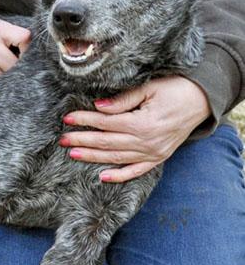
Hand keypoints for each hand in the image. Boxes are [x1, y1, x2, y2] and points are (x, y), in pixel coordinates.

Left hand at [59, 76, 210, 182]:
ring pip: (116, 158)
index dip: (85, 120)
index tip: (68, 118)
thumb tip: (99, 106)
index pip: (106, 123)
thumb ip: (123, 99)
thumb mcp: (149, 87)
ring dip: (93, 156)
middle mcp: (147, 142)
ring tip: (73, 153)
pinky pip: (136, 171)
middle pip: (107, 143)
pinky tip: (102, 177)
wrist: (201, 101)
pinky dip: (119, 176)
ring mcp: (153, 153)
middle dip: (82, 140)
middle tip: (62, 139)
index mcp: (143, 123)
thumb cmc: (175, 89)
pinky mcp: (158, 158)